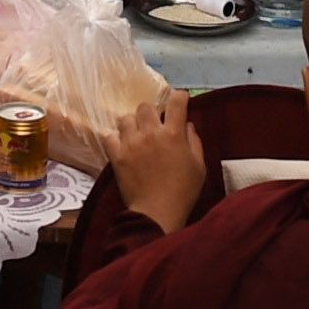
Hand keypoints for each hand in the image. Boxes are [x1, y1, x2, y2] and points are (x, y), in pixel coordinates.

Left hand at [107, 90, 209, 230]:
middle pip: (145, 106)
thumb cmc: (183, 191)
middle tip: (155, 124)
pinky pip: (110, 136)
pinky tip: (123, 147)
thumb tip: (187, 125)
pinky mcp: (117, 156)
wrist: (157, 212)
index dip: (179, 96)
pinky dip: (116, 139)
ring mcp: (131, 143)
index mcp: (173, 134)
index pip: (176, 102)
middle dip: (152, 112)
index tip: (180, 99)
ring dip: (132, 124)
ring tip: (137, 135)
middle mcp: (150, 133)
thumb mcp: (199, 166)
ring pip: (125, 118)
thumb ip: (194, 142)